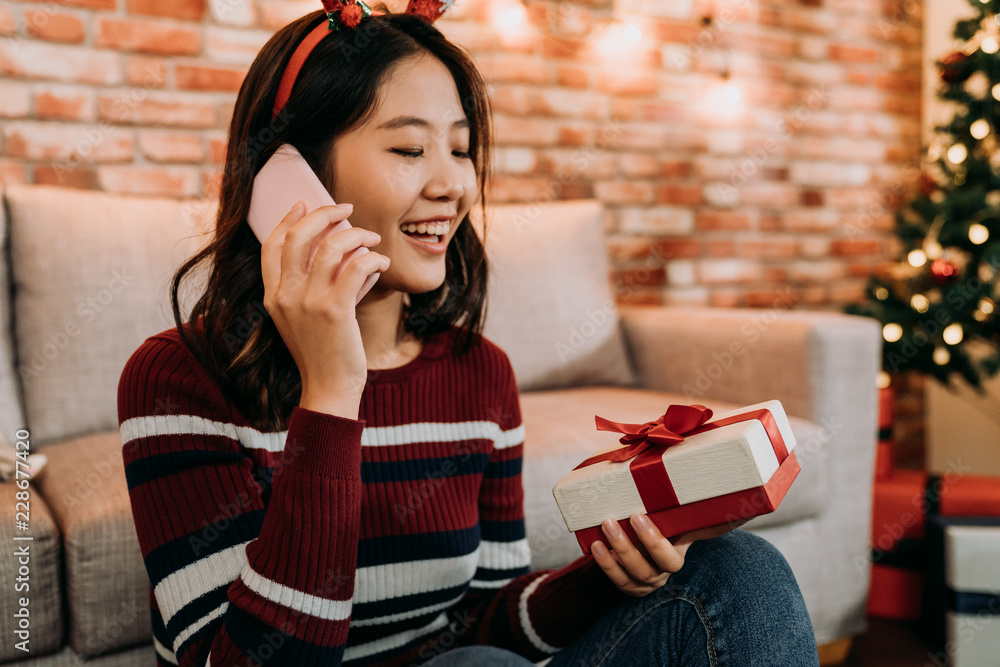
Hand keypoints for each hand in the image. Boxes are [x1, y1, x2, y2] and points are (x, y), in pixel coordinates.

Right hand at [260, 201, 390, 416]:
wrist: (329, 389)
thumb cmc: (323, 354)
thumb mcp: (306, 319)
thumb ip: (315, 288)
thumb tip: (347, 255)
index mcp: (273, 297)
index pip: (272, 246)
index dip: (287, 220)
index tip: (303, 204)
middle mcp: (285, 296)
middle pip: (298, 236)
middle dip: (323, 214)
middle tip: (345, 207)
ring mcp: (307, 302)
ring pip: (331, 246)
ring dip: (356, 234)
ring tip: (372, 238)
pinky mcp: (334, 309)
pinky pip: (356, 266)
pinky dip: (373, 258)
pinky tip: (381, 262)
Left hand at [591, 513, 745, 597]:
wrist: (650, 526)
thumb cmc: (673, 516)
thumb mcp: (689, 513)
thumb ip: (710, 511)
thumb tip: (742, 503)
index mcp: (678, 554)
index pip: (670, 558)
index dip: (653, 541)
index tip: (638, 515)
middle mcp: (662, 572)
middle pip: (647, 569)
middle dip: (628, 546)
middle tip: (613, 520)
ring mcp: (645, 580)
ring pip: (631, 576)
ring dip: (614, 555)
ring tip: (602, 528)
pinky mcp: (628, 582)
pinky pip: (617, 581)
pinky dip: (605, 566)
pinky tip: (595, 546)